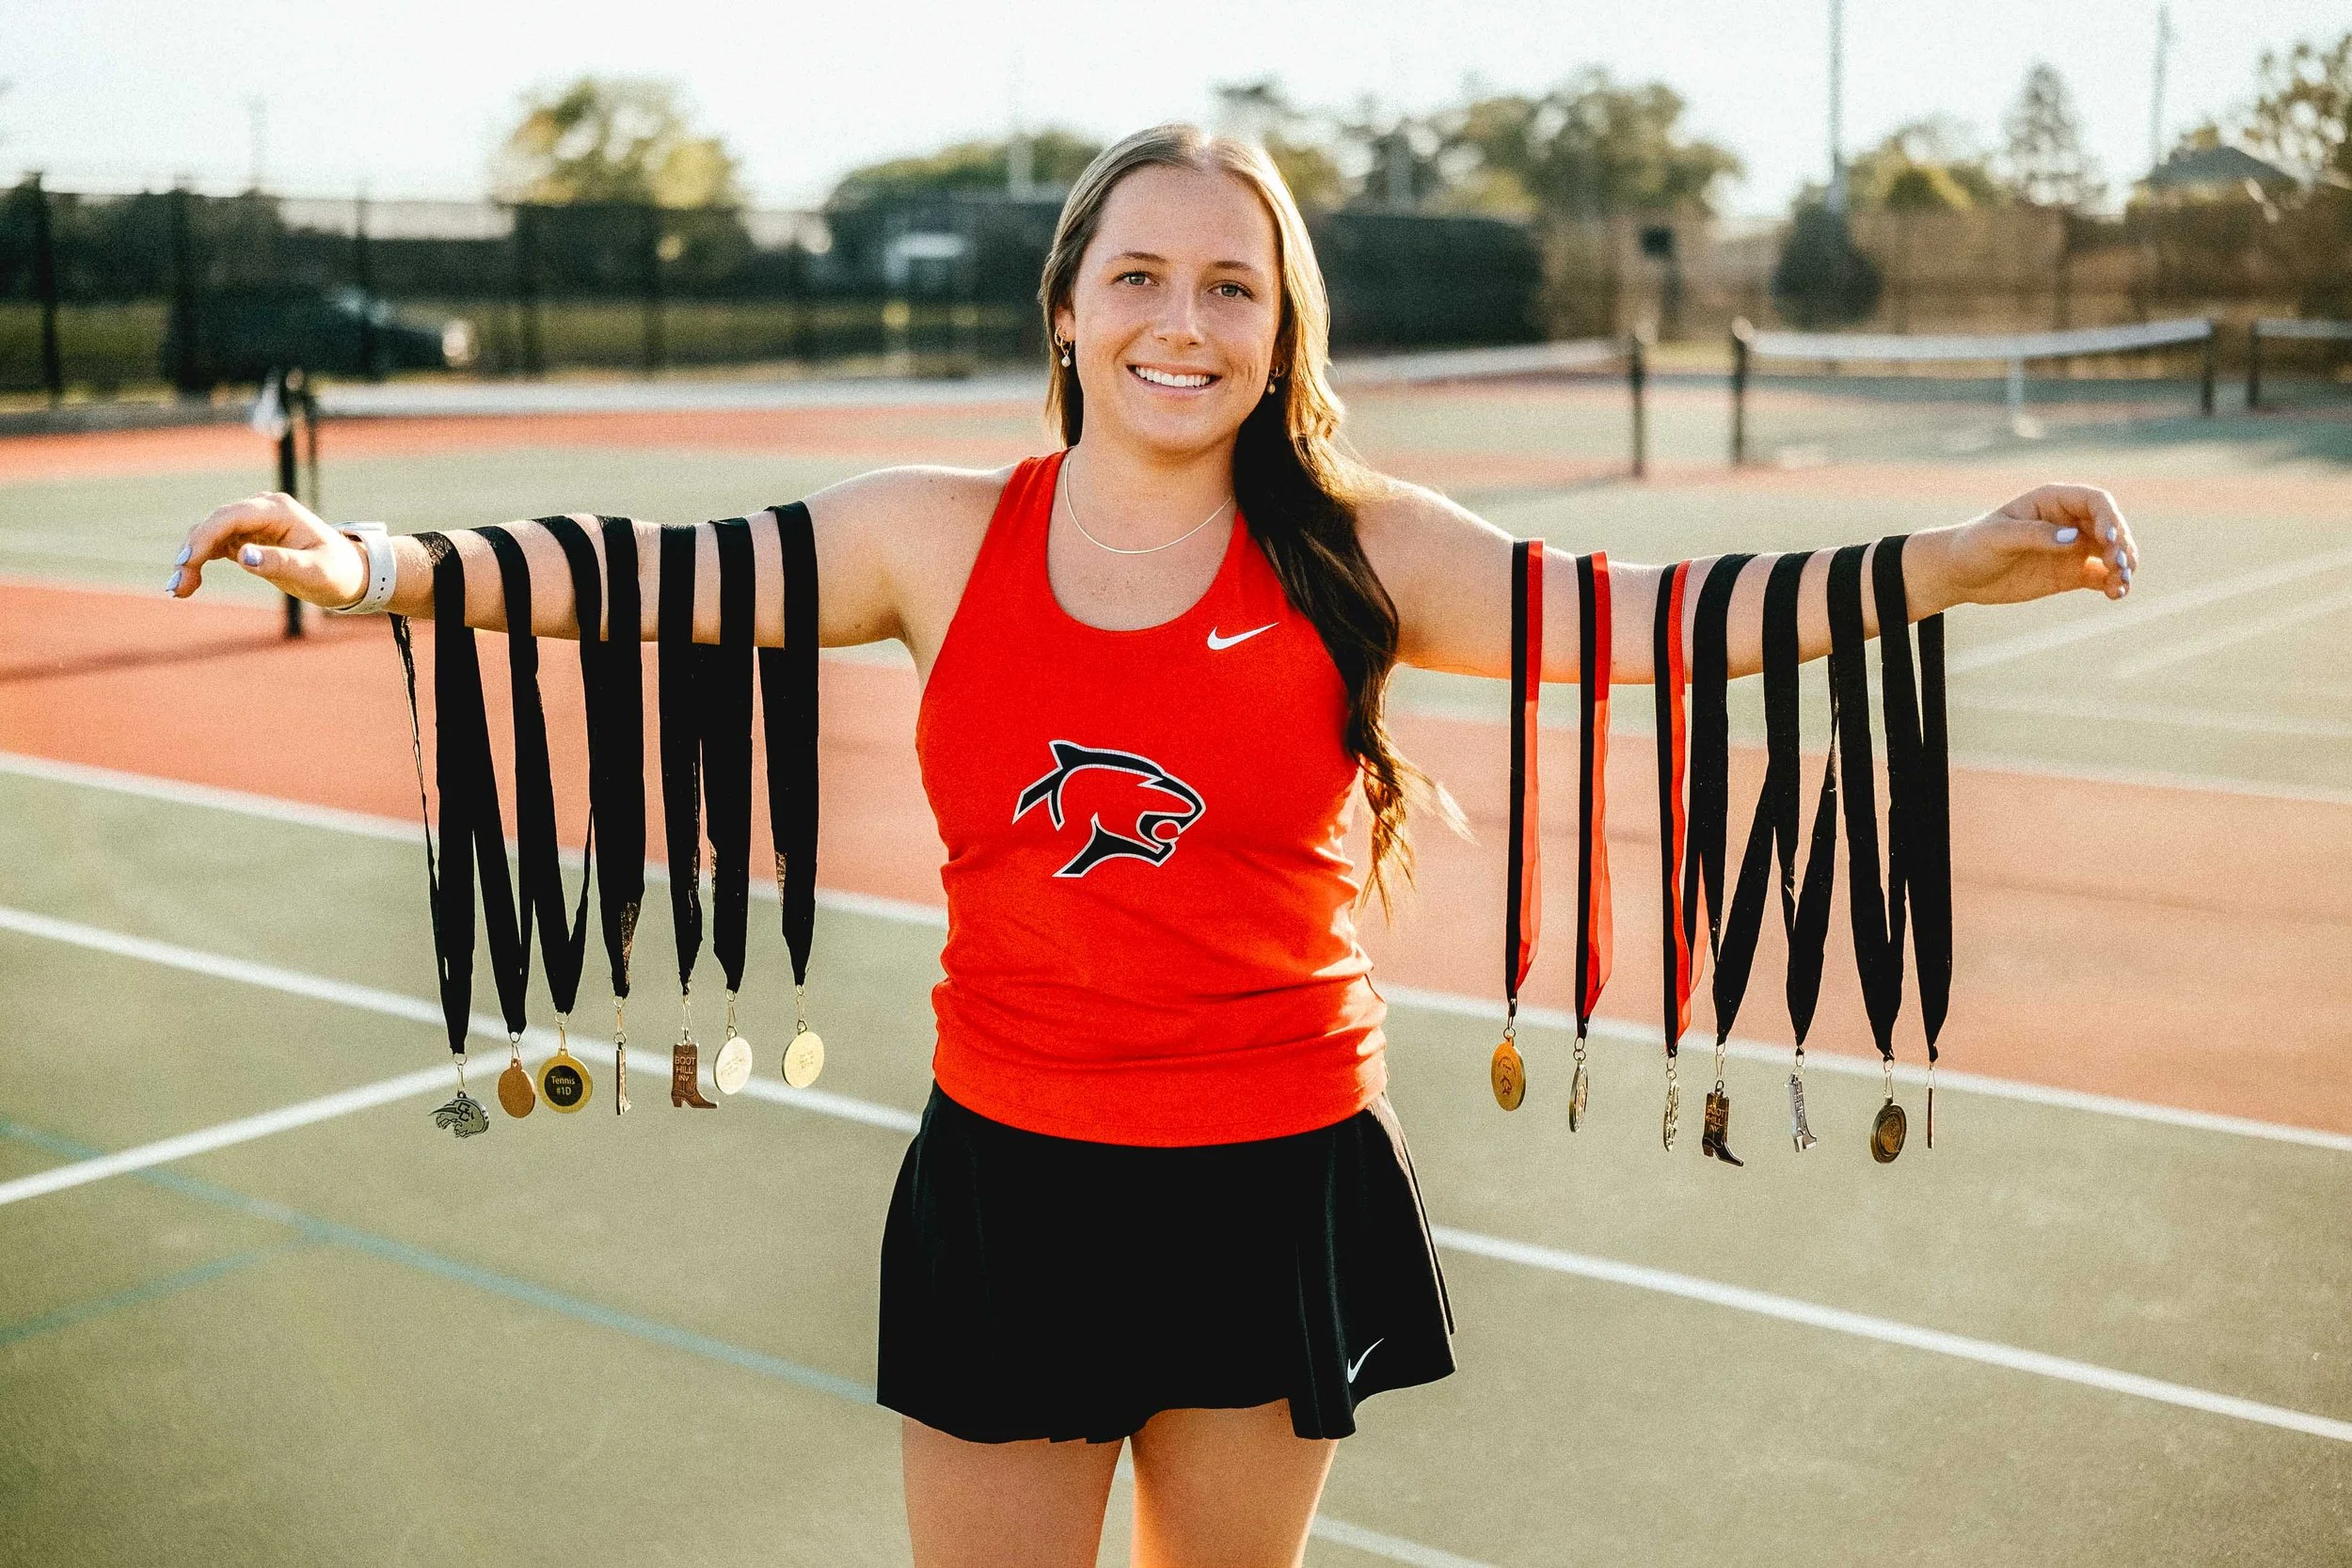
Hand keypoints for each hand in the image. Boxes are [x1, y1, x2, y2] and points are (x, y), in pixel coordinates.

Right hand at [168, 492, 367, 607]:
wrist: (351, 574)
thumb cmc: (339, 572)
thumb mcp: (315, 572)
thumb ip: (281, 563)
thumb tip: (243, 556)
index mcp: (279, 510)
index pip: (231, 517)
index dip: (205, 536)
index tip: (186, 562)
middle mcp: (262, 510)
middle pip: (214, 524)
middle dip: (192, 552)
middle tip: (177, 588)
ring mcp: (252, 522)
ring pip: (209, 534)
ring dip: (191, 559)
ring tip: (179, 591)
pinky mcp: (247, 537)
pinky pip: (214, 544)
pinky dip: (199, 562)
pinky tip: (188, 584)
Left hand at [1939, 484, 2137, 607]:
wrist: (1958, 574)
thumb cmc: (1973, 546)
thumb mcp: (1999, 537)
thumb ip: (2036, 535)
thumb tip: (2075, 538)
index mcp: (2053, 501)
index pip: (2096, 502)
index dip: (2110, 518)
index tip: (2109, 540)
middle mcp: (2069, 521)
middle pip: (2112, 527)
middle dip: (2121, 545)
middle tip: (2119, 566)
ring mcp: (2073, 548)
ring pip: (2112, 553)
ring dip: (2124, 566)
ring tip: (2121, 584)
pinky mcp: (2071, 573)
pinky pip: (2102, 576)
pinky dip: (2114, 583)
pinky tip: (2116, 594)